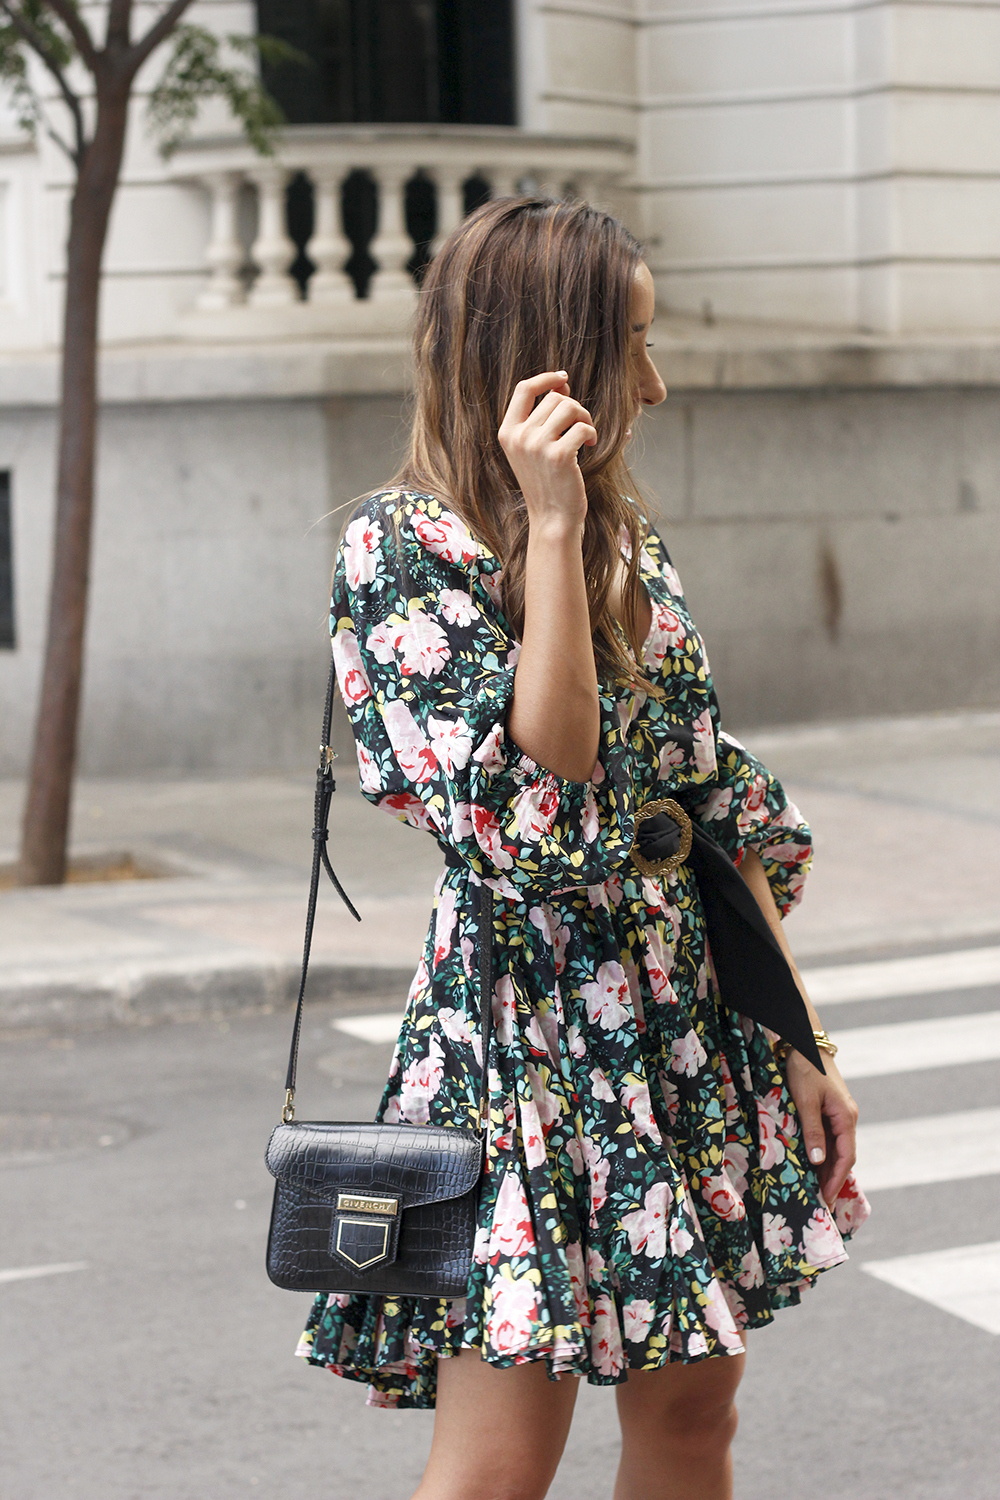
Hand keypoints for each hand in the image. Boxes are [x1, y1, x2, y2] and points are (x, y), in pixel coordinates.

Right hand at [498, 371, 596, 535]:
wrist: (552, 518)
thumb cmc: (547, 481)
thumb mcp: (532, 448)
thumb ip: (540, 418)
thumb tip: (561, 384)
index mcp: (508, 432)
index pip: (523, 388)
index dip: (546, 378)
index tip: (563, 379)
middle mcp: (519, 437)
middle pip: (554, 398)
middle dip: (574, 407)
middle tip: (580, 425)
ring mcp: (537, 446)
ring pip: (570, 407)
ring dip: (585, 418)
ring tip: (585, 435)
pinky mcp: (559, 455)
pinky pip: (583, 426)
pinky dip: (592, 433)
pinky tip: (590, 446)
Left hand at [784, 1051, 858, 1208]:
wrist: (805, 1041)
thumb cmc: (805, 1069)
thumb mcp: (805, 1101)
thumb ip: (813, 1131)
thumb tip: (820, 1162)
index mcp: (846, 1117)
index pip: (846, 1157)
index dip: (836, 1180)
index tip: (827, 1200)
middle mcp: (846, 1118)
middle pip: (843, 1156)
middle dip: (832, 1180)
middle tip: (822, 1204)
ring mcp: (839, 1114)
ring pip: (836, 1149)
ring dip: (827, 1169)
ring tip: (816, 1191)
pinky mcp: (829, 1110)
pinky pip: (829, 1138)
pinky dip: (822, 1154)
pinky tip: (813, 1165)